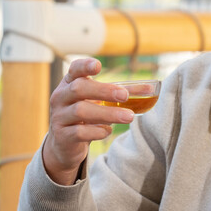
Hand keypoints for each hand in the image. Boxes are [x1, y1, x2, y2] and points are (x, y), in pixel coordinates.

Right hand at [42, 58, 133, 184]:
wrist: (64, 144)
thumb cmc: (86, 115)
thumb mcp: (99, 101)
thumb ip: (122, 93)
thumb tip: (150, 88)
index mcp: (69, 84)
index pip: (74, 69)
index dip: (84, 66)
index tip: (98, 66)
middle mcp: (61, 98)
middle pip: (79, 88)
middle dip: (103, 90)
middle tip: (125, 95)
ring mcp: (59, 117)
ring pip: (81, 111)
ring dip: (108, 113)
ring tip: (129, 117)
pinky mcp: (63, 136)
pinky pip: (79, 132)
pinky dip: (97, 131)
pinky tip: (108, 131)